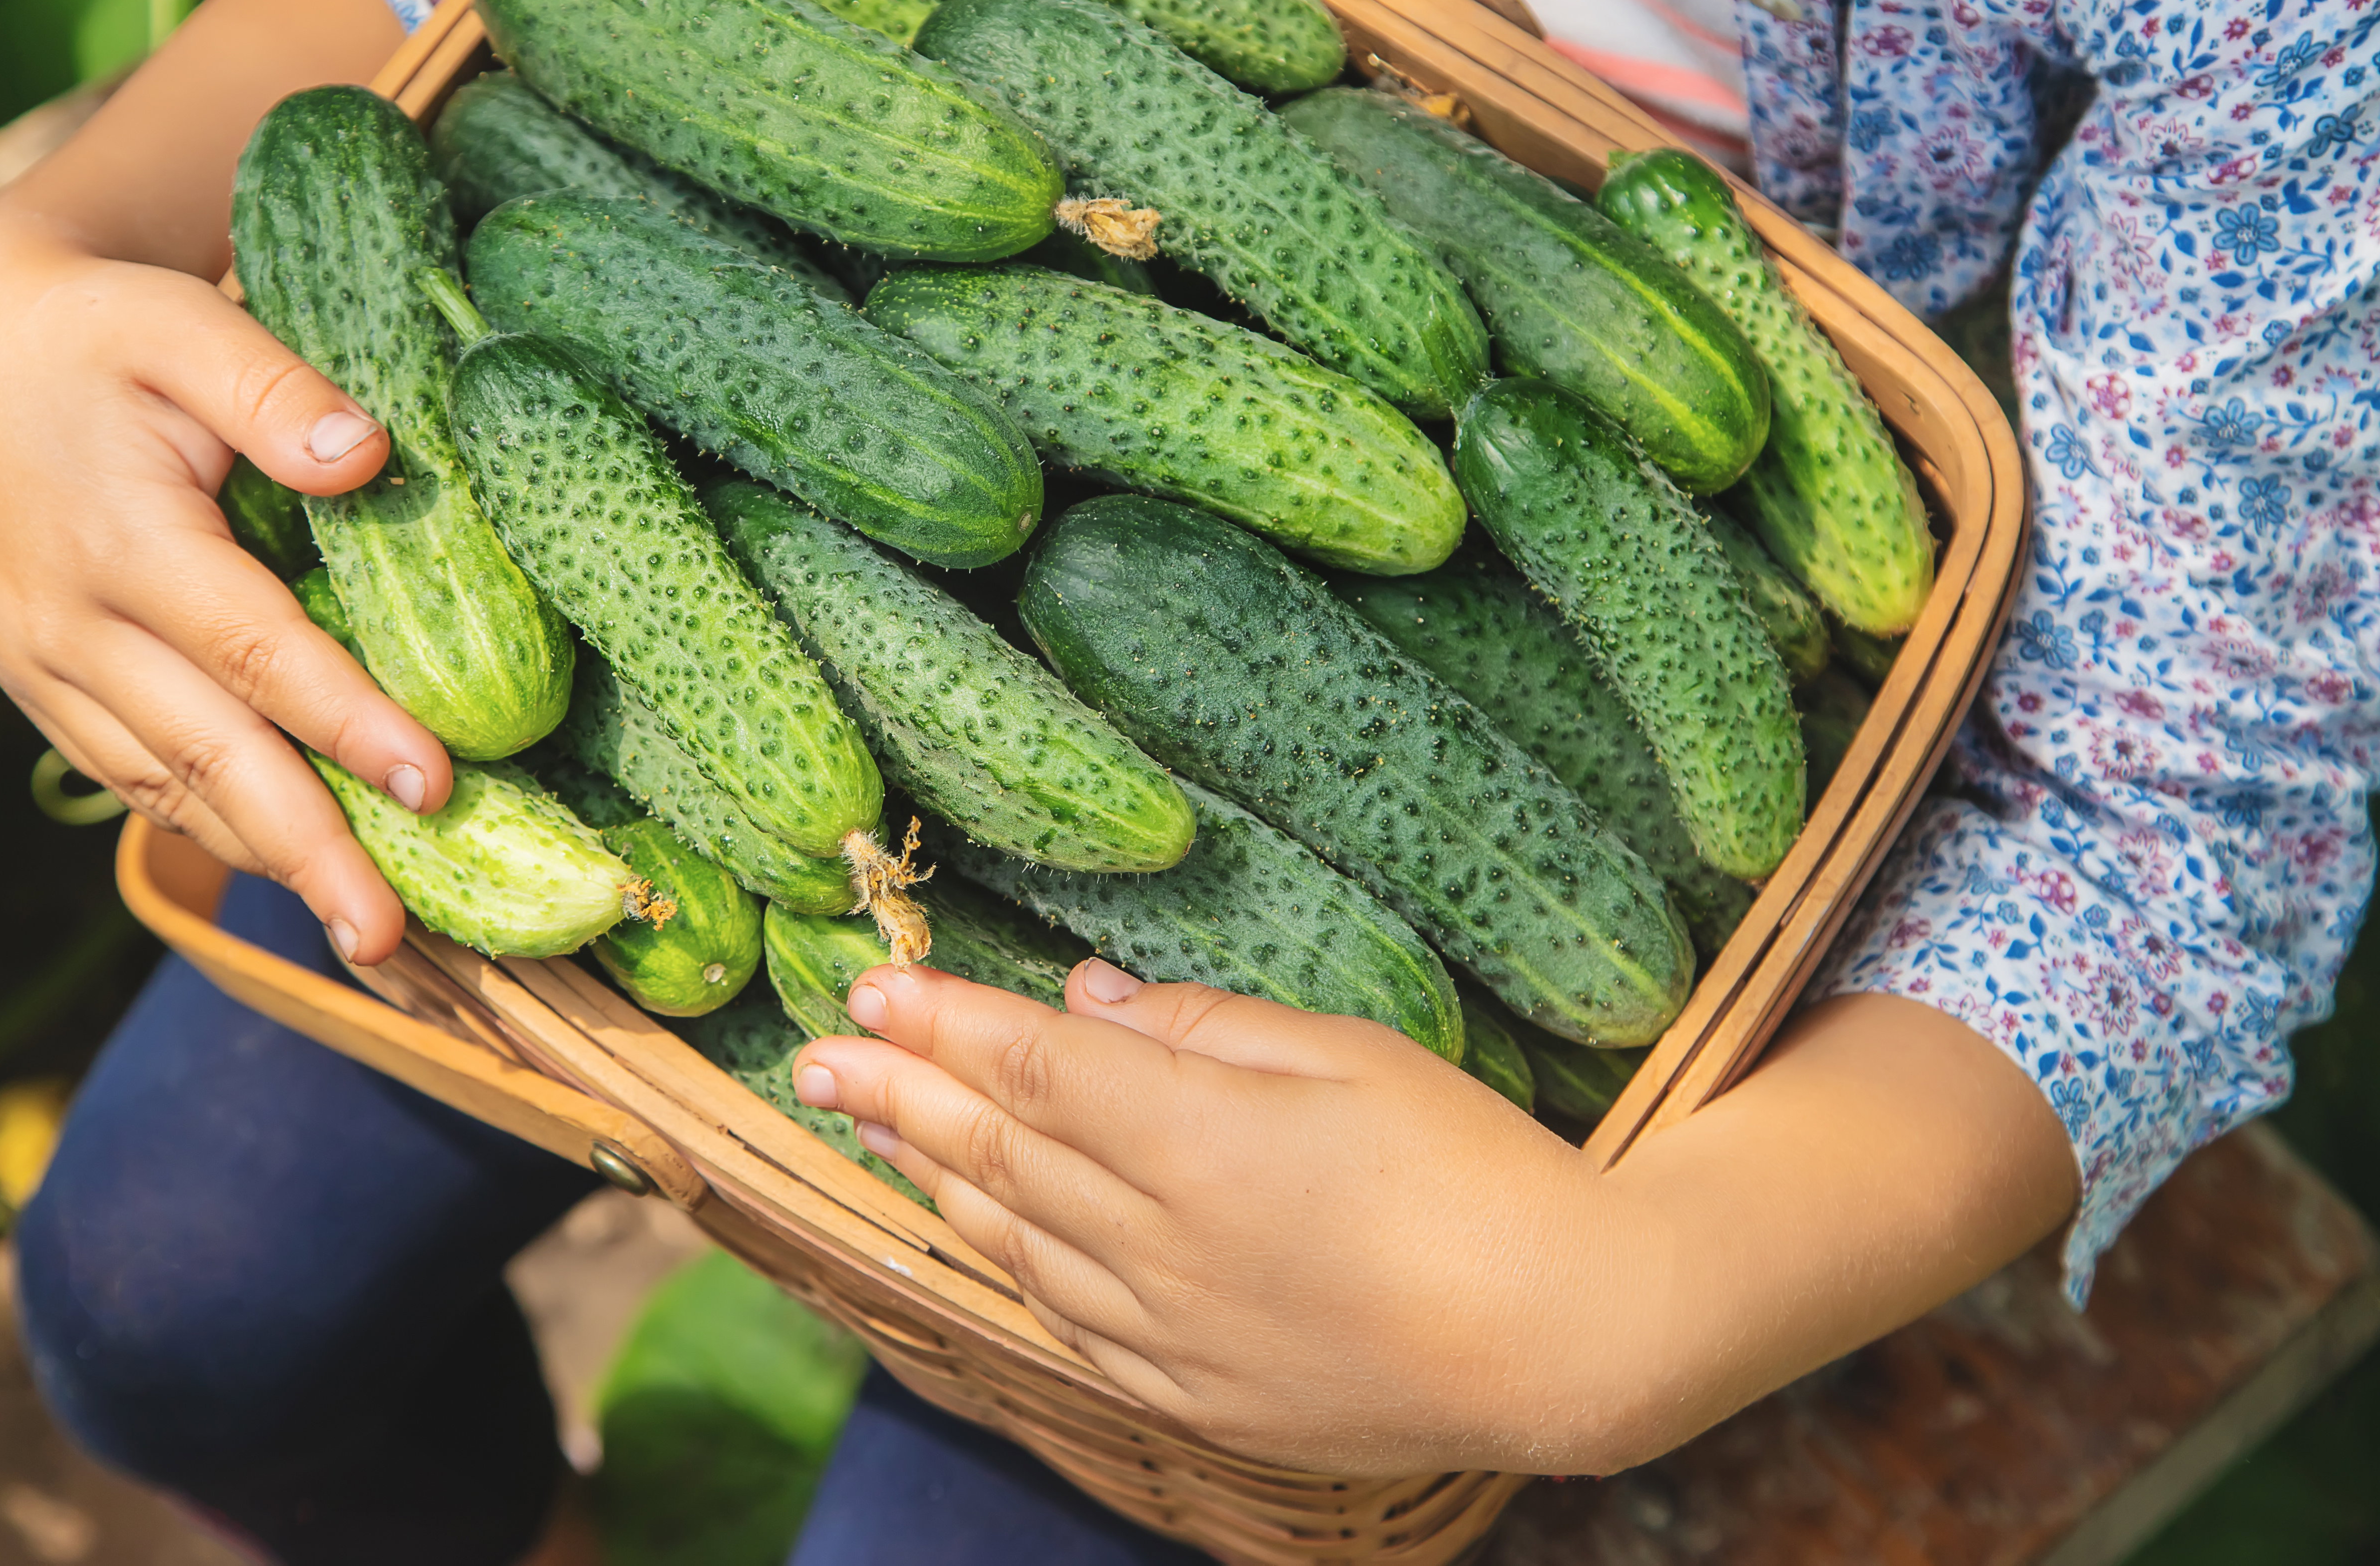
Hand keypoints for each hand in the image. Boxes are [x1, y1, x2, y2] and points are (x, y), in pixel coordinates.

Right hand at [0, 220, 448, 962]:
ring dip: (266, 861)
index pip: (253, 653)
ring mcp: (47, 669)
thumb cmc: (101, 329)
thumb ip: (270, 386)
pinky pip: (132, 778)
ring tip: (363, 931)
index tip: (435, 784)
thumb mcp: (179, 322)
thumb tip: (367, 454)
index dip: (345, 722)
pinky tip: (282, 866)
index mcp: (119, 545)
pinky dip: (208, 827)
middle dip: (308, 852)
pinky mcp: (42, 687)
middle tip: (389, 938)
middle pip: (211, 756)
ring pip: (169, 787)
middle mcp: (70, 627)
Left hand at [794, 968, 2078, 1478]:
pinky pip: (1065, 1320)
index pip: (1027, 1066)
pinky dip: (1004, 1263)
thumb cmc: (1473, 1169)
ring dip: (931, 1174)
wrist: (1563, 1336)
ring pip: (1013, 1237)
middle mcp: (1158, 1239)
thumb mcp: (1347, 1053)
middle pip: (997, 1149)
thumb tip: (1077, 998)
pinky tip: (973, 1228)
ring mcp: (1169, 1327)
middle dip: (896, 1092)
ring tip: (869, 1125)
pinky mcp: (1196, 1393)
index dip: (941, 1025)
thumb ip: (1196, 1028)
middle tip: (816, 1052)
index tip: (872, 987)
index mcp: (1195, 1139)